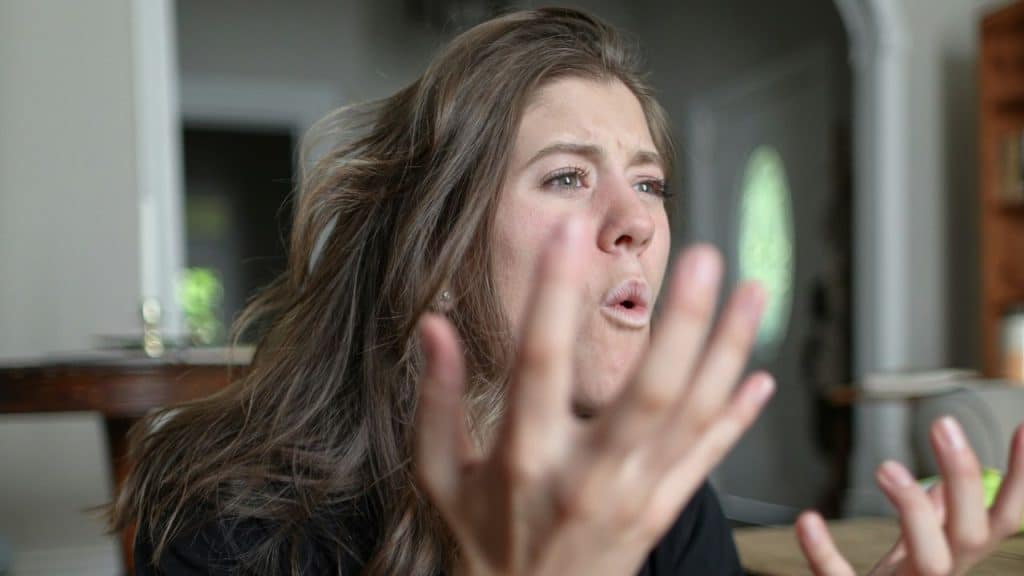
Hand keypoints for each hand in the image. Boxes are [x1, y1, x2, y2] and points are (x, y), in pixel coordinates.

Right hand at [414, 218, 773, 575]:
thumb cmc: (484, 536)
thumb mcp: (441, 475)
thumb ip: (438, 399)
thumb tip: (433, 325)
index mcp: (525, 457)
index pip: (539, 365)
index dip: (552, 296)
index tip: (566, 232)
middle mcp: (588, 475)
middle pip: (647, 394)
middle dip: (682, 324)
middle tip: (706, 260)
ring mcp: (635, 495)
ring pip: (693, 417)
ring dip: (728, 352)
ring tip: (753, 291)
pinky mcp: (661, 510)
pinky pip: (707, 458)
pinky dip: (738, 417)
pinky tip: (763, 376)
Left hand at [796, 419, 1023, 574]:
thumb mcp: (918, 555)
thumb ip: (933, 520)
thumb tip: (942, 481)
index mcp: (956, 559)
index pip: (1005, 518)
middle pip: (972, 534)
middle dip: (964, 478)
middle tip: (942, 423)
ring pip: (930, 561)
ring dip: (912, 512)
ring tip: (887, 467)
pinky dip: (825, 554)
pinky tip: (807, 520)